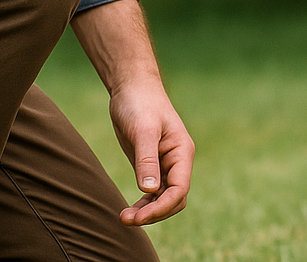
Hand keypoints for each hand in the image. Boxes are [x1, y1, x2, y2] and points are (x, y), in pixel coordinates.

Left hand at [109, 76, 194, 225]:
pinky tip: (128, 210)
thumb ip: (147, 160)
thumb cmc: (140, 103)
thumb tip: (149, 190)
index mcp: (182, 151)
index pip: (180, 189)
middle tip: (126, 219)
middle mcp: (177, 160)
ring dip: (147, 212)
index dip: (162, 208)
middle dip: (154, 213)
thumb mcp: (143, 130)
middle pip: (175, 199)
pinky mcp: (151, 165)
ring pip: (163, 199)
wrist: (132, 87)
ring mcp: (165, 164)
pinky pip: (153, 193)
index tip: (139, 217)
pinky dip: (143, 204)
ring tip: (124, 218)